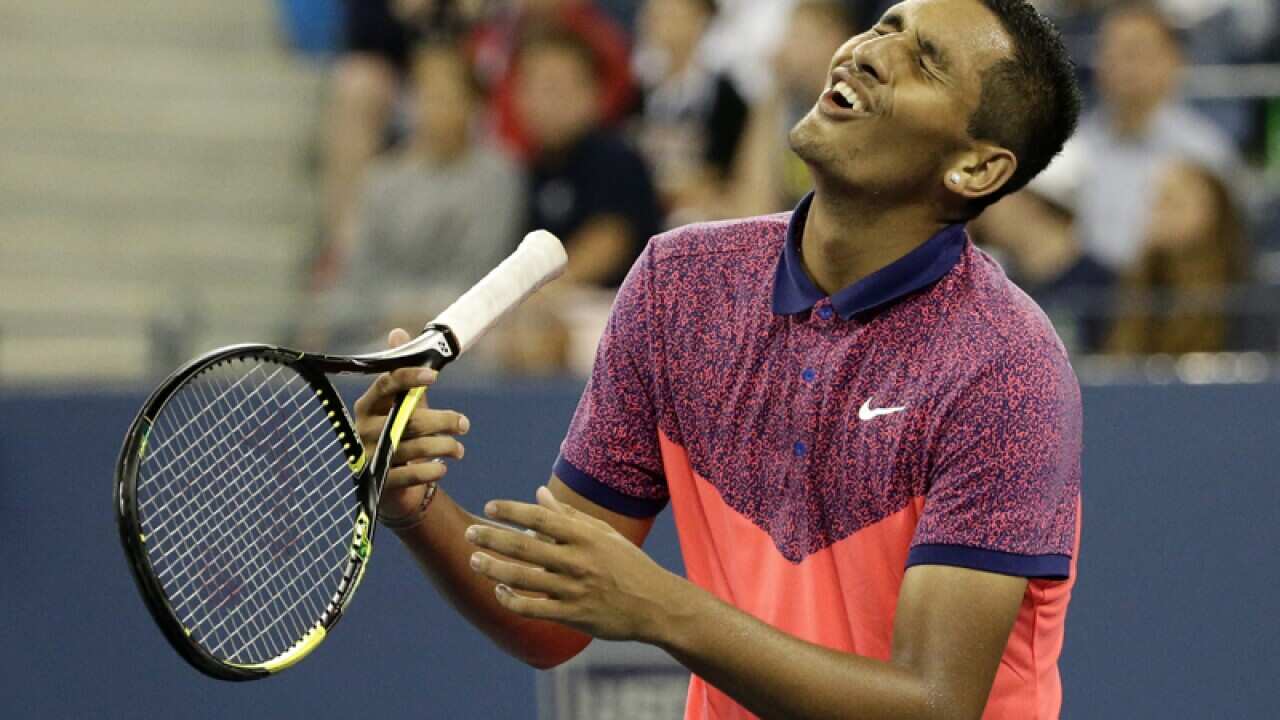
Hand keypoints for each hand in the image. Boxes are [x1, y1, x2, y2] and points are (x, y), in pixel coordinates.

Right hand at [352, 328, 470, 516]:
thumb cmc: (400, 433)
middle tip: (465, 424)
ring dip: (446, 446)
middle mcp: (363, 429)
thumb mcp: (403, 403)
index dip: (410, 377)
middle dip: (444, 420)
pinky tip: (444, 466)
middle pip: (410, 420)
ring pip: (416, 447)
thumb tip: (397, 331)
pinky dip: (434, 470)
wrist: (391, 482)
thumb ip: (405, 375)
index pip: (387, 384)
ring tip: (459, 449)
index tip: (435, 375)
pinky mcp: (379, 483)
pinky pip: (413, 474)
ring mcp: (370, 457)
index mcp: (368, 404)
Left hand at [465, 487, 682, 642]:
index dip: (511, 510)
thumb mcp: (603, 533)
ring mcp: (573, 590)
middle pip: (524, 546)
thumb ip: (568, 515)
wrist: (656, 605)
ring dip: (493, 568)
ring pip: (522, 578)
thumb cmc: (628, 564)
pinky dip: (510, 599)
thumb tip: (538, 494)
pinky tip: (498, 589)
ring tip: (473, 560)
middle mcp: (577, 561)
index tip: (490, 507)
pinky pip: (531, 608)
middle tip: (470, 532)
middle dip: (492, 538)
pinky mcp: (571, 615)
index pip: (540, 517)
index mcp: (585, 536)